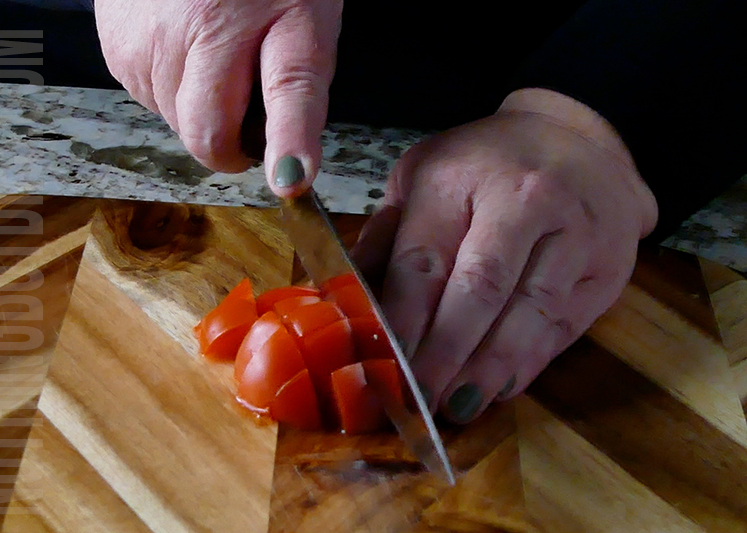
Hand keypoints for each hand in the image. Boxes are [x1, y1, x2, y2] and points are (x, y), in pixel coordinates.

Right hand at [95, 0, 341, 194]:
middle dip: (226, 141)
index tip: (290, 181)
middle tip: (243, 107)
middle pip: (205, 134)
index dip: (290, 144)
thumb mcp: (303, 20)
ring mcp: (149, 38)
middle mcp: (201, 30)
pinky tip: (182, 48)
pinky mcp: (116, 42)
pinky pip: (145, 96)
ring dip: (194, 109)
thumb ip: (298, 89)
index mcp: (267, 23)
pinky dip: (166, 88)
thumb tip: (288, 168)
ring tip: (211, 57)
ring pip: (171, 120)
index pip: (288, 93)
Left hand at [352, 89, 658, 422]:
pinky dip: (528, 363)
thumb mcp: (422, 177)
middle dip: (443, 355)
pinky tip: (498, 388)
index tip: (382, 365)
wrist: (580, 142)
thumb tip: (344, 300)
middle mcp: (521, 201)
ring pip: (529, 314)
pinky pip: (564, 325)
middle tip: (416, 400)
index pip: (424, 261)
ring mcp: (573, 234)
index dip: (403, 322)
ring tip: (455, 407)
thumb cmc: (484, 165)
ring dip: (487, 369)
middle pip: (479, 291)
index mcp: (459, 178)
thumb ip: (386, 235)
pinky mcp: (605, 267)